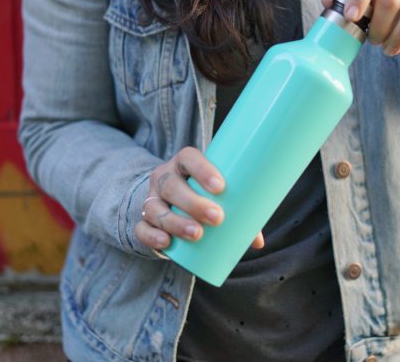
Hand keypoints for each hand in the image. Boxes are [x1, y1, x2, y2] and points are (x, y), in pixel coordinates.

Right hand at [135, 146, 264, 250]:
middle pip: (172, 185)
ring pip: (156, 208)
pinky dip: (153, 236)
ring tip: (197, 234)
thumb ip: (239, 213)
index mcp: (184, 164)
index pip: (189, 157)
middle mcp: (164, 177)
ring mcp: (151, 198)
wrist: (170, 204)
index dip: (202, 169)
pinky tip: (166, 243)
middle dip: (193, 202)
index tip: (221, 187)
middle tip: (217, 217)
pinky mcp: (143, 221)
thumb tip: (258, 242)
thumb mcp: (218, 198)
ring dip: (176, 222)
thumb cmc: (203, 196)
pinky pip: (142, 228)